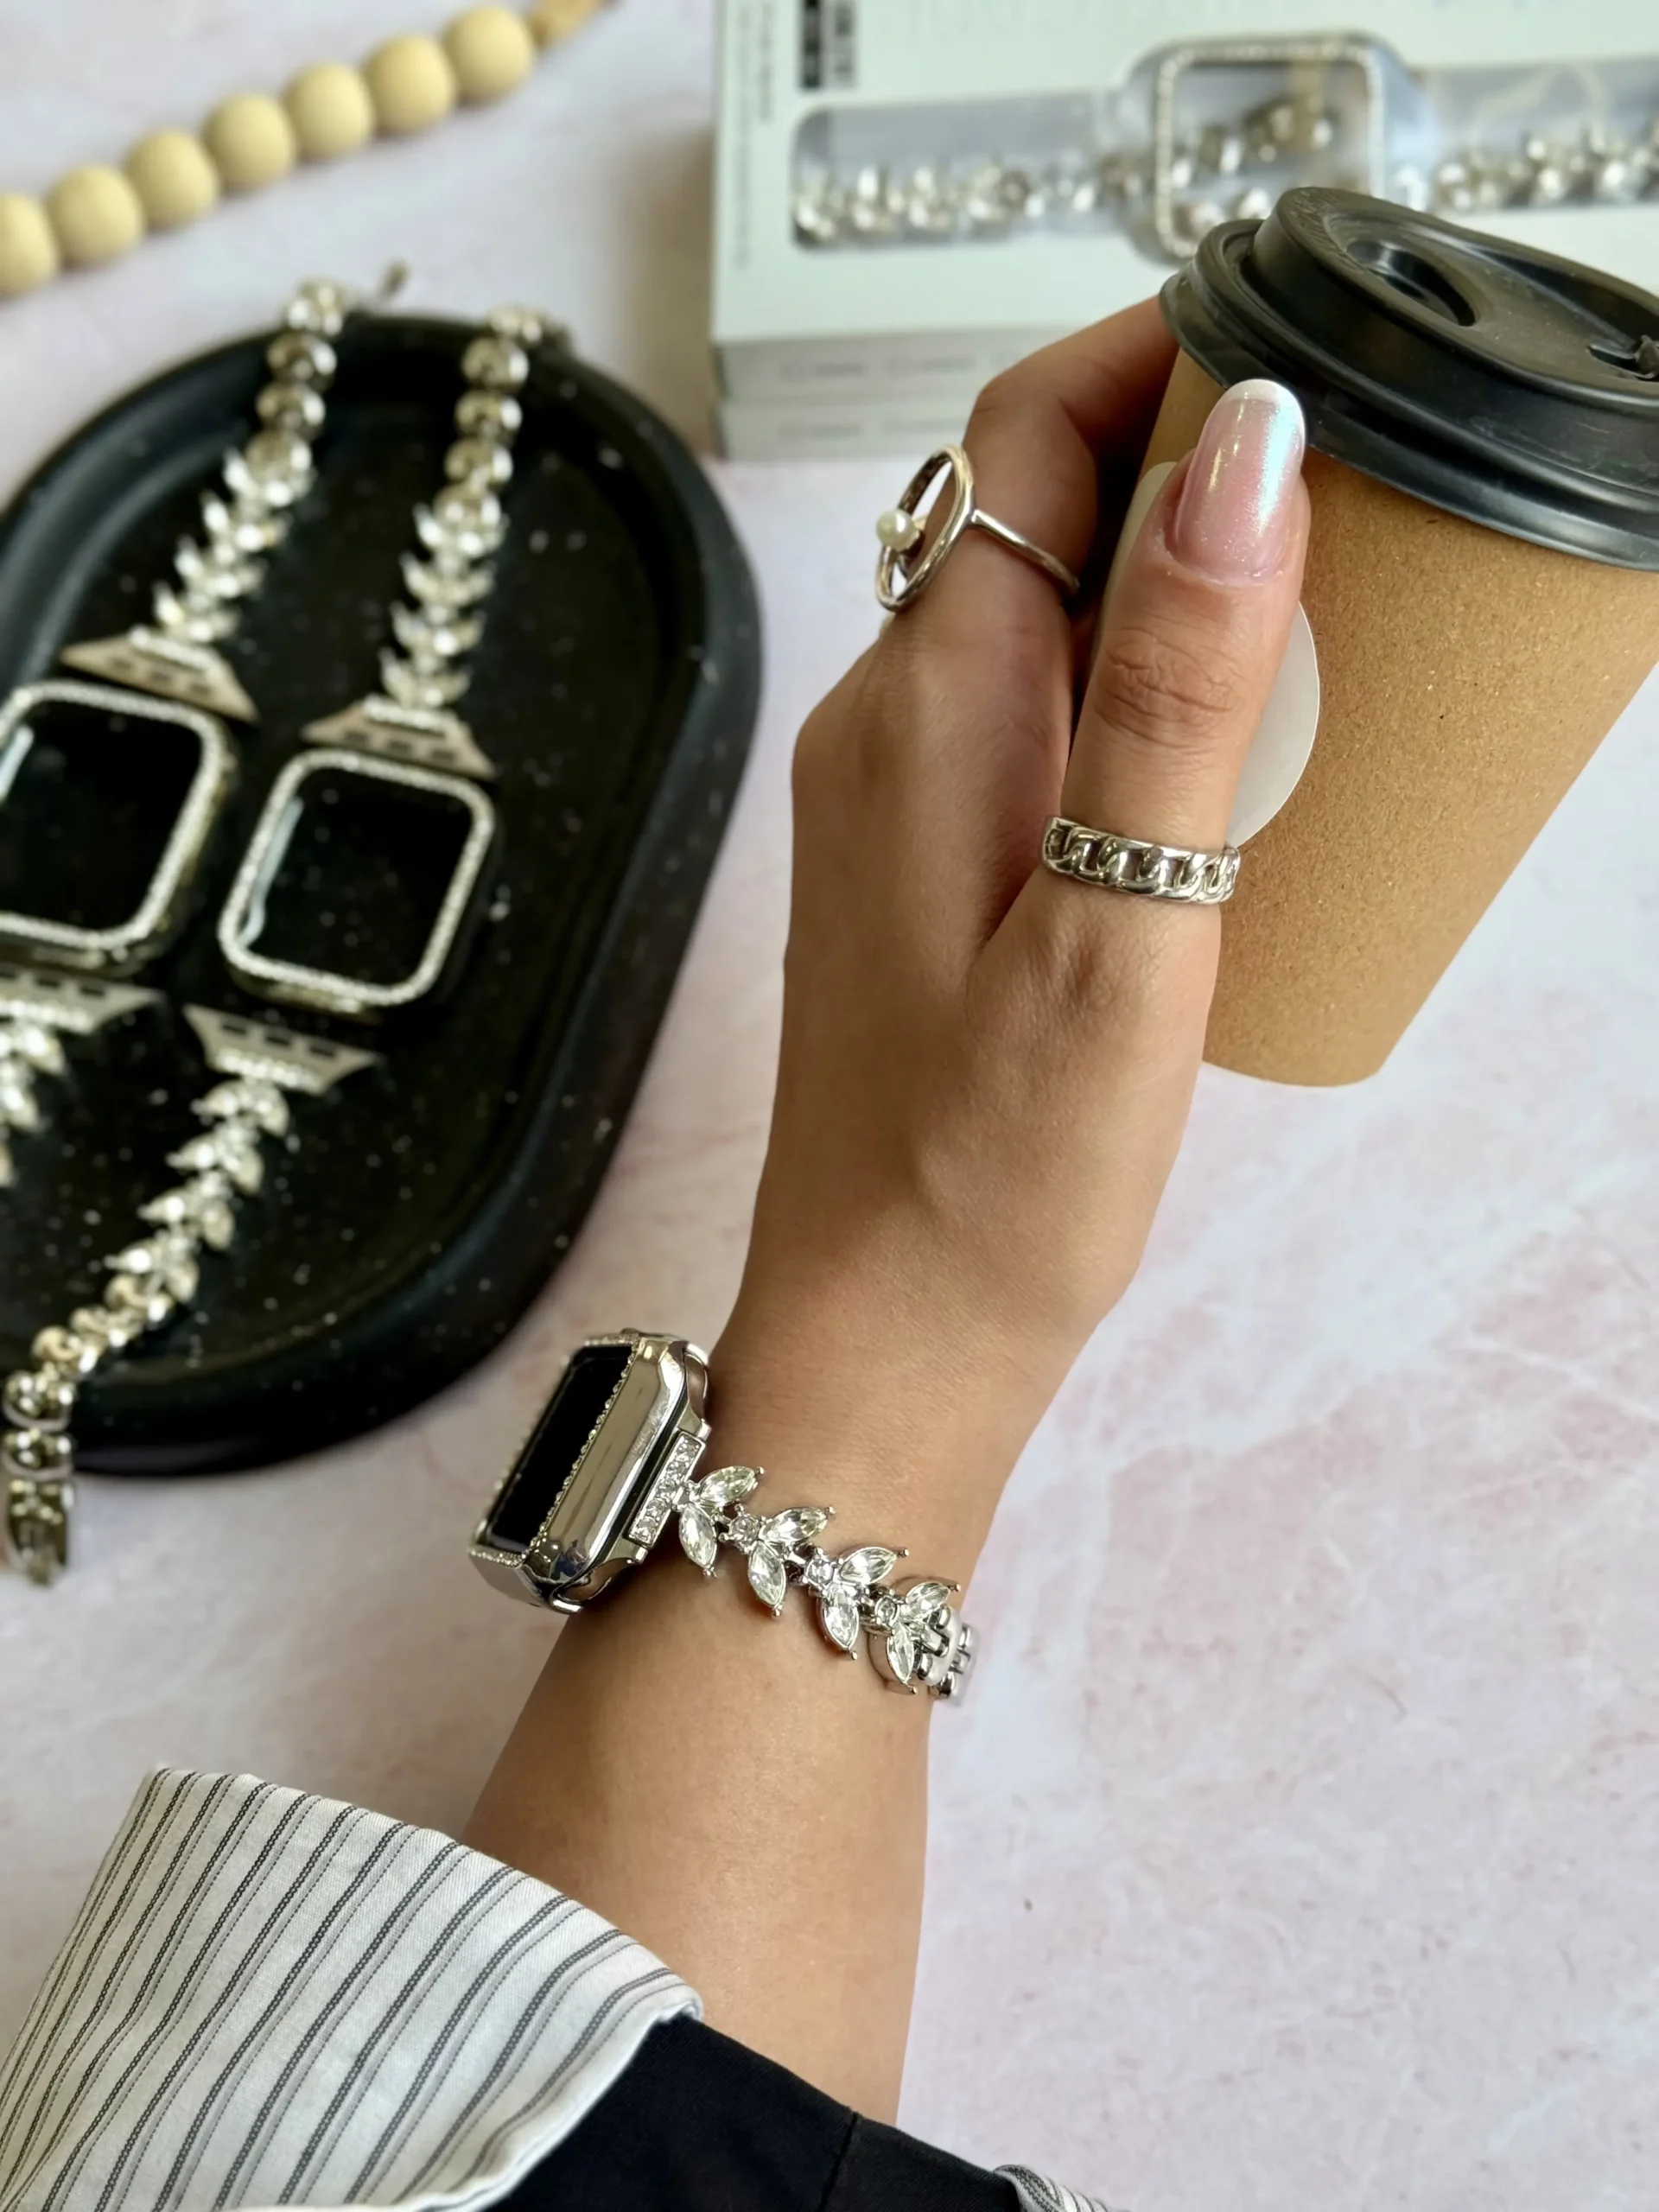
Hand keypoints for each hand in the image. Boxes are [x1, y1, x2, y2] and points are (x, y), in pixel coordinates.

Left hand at [468, 310, 1310, 2112]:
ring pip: (1037, 606)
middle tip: (1353, 495)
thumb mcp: (1119, 931)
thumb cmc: (991, 1181)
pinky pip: (1031, 709)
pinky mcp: (921, 863)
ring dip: (1167, 576)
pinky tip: (1227, 754)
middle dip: (1187, 460)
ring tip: (1320, 611)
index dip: (1159, 354)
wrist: (883, 1346)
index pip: (1023, 429)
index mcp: (923, 703)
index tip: (1305, 350)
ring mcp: (893, 792)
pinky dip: (1132, 684)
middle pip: (1032, 503)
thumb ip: (1177, 690)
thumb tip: (1252, 447)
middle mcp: (884, 719)